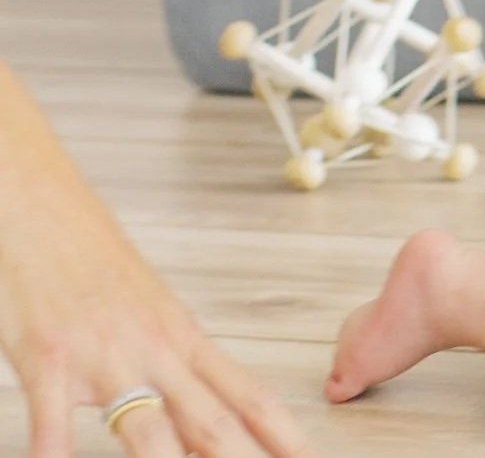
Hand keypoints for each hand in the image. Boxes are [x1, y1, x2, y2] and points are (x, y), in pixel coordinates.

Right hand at [0, 70, 310, 457]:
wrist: (43, 208)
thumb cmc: (94, 265)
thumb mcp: (149, 315)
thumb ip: (176, 370)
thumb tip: (202, 418)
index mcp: (184, 339)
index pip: (249, 397)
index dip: (284, 437)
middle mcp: (155, 350)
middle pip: (211, 425)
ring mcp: (103, 354)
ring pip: (146, 430)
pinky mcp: (48, 355)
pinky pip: (54, 418)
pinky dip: (56, 452)